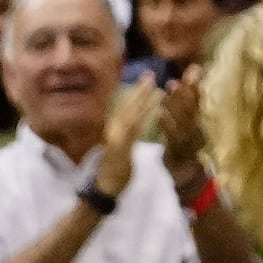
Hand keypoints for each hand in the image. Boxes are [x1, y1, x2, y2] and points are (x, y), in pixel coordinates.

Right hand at [94, 72, 155, 198]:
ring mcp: (116, 138)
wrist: (104, 188)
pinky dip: (145, 118)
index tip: (147, 80)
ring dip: (143, 100)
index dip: (136, 93)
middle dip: (140, 91)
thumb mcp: (121, 147)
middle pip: (128, 107)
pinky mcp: (121, 148)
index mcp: (114, 129)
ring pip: (131, 115)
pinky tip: (157, 110)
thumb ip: (127, 133)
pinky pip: (135, 130)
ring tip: (156, 87)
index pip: (125, 107)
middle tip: (151, 75)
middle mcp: (113, 130)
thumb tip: (132, 120)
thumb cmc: (113, 169)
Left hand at [150, 70, 206, 178]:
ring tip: (168, 90)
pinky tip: (160, 115)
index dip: (198, 84)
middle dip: (185, 93)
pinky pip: (174, 137)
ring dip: (176, 105)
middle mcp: (201, 130)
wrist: (188, 177)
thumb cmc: (188, 144)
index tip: (194, 69)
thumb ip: (191, 100)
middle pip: (194, 108)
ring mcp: (191, 142)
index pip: (203, 100)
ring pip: (184, 120)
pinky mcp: (180, 153)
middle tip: (176, 79)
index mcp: (204, 121)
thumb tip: (193, 73)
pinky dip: (167, 125)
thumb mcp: (191, 123)